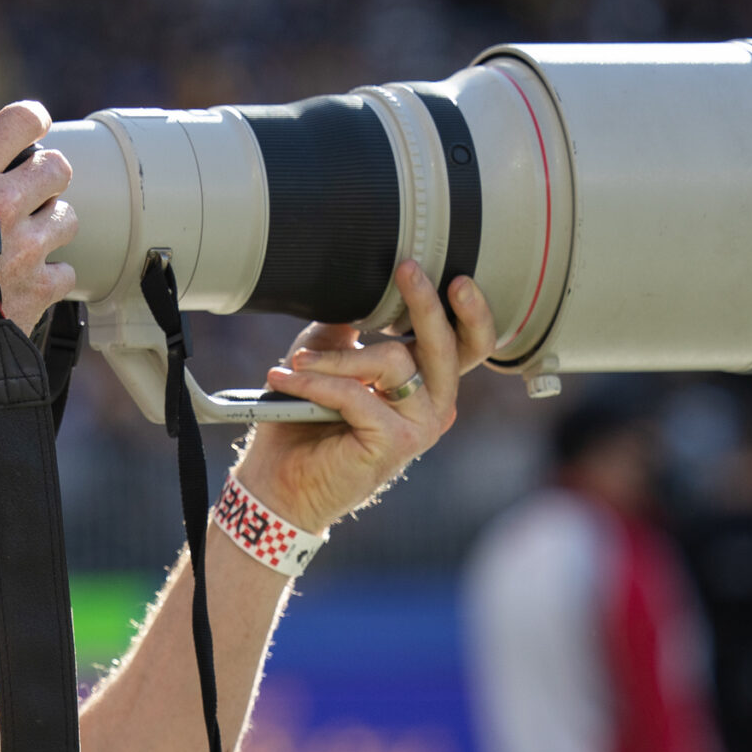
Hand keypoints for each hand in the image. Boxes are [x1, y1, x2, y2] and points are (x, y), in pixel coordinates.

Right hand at [0, 100, 77, 374]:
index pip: (23, 118)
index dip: (29, 119)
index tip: (24, 130)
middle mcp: (7, 204)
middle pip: (58, 166)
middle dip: (43, 174)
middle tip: (22, 190)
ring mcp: (30, 247)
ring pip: (68, 216)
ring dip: (49, 221)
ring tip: (22, 237)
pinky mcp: (43, 288)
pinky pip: (67, 269)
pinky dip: (50, 273)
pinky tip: (22, 280)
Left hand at [234, 262, 496, 533]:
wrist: (281, 482)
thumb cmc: (304, 421)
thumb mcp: (325, 359)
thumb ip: (345, 328)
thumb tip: (354, 292)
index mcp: (426, 383)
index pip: (467, 344)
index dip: (470, 313)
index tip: (454, 278)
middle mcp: (434, 406)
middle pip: (446, 346)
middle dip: (426, 304)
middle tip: (408, 270)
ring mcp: (419, 427)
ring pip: (391, 363)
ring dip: (337, 357)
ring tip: (296, 361)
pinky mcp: (394, 443)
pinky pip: (355, 395)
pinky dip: (317, 383)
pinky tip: (286, 379)